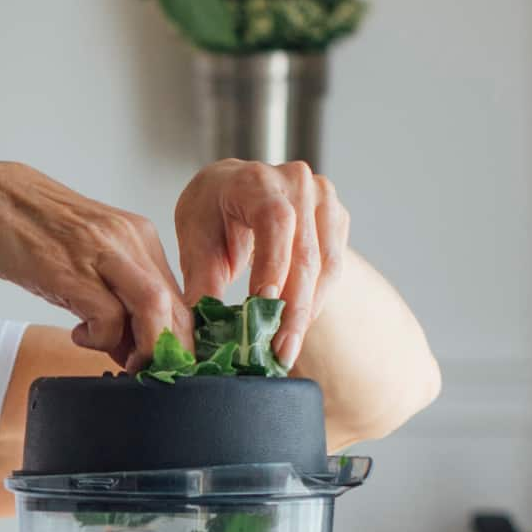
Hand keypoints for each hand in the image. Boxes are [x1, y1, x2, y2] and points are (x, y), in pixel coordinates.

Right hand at [0, 160, 186, 367]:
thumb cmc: (21, 230)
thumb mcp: (80, 256)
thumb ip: (110, 293)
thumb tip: (132, 346)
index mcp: (134, 234)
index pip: (179, 294)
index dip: (177, 338)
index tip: (164, 364)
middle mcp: (126, 239)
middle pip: (177, 304)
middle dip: (171, 351)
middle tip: (151, 374)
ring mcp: (100, 252)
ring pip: (155, 308)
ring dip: (148, 349)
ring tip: (125, 365)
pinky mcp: (70, 269)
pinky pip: (109, 318)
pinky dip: (101, 340)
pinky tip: (79, 336)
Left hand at [174, 159, 347, 367]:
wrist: (231, 188)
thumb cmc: (211, 212)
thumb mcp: (195, 240)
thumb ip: (202, 282)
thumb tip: (204, 332)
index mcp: (255, 181)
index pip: (275, 222)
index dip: (273, 266)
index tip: (263, 308)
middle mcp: (296, 182)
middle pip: (305, 251)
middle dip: (292, 308)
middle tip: (279, 350)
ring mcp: (322, 198)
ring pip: (326, 264)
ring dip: (307, 311)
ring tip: (287, 347)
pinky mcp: (336, 217)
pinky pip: (333, 266)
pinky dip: (316, 300)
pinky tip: (298, 325)